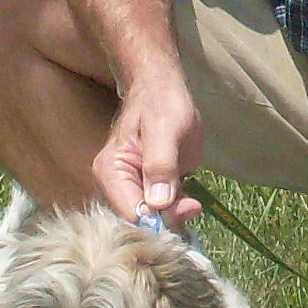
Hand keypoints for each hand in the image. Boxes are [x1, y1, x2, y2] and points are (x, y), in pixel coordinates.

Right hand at [91, 71, 204, 225]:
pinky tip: (190, 201)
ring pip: (150, 217)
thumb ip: (160, 165)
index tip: (186, 208)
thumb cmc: (162, 103)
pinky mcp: (148, 185)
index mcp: (112, 172)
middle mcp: (116, 184)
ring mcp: (132, 186)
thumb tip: (158, 203)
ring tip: (194, 203)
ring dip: (173, 215)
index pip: (129, 212)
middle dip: (166, 218)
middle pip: (138, 219)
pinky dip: (174, 209)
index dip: (157, 219)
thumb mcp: (165, 129)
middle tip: (194, 206)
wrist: (163, 88)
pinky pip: (159, 207)